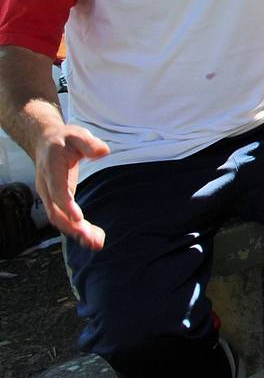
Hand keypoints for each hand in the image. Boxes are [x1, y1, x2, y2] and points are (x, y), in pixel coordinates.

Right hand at [34, 125, 109, 248]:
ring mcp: (50, 196)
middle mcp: (47, 186)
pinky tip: (93, 237)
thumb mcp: (78, 135)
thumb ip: (89, 144)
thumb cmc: (65, 139)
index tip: (78, 218)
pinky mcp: (56, 201)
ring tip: (97, 243)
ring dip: (77, 233)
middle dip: (73, 228)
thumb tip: (103, 152)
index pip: (56, 191)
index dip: (66, 205)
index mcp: (51, 169)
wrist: (46, 142)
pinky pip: (63, 219)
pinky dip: (77, 229)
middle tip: (93, 239)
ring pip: (59, 220)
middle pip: (56, 212)